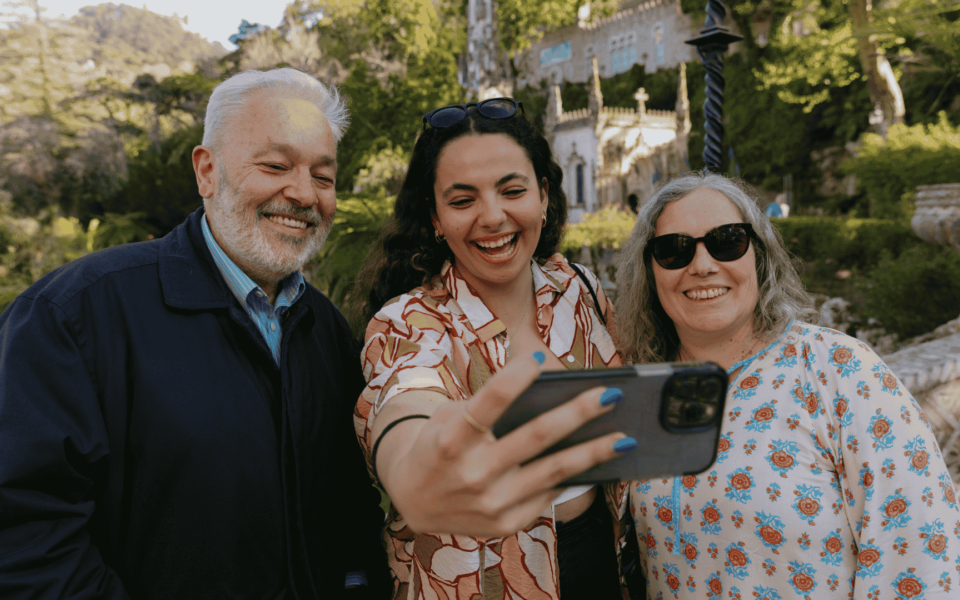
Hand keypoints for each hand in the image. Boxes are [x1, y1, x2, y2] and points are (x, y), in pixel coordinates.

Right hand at [372, 353, 632, 537]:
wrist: (411, 499)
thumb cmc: (439, 445)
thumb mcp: (447, 418)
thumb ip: (487, 407)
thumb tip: (549, 393)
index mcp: (452, 439)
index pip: (487, 403)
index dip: (513, 379)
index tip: (540, 356)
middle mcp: (472, 472)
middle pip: (535, 436)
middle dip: (578, 413)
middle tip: (612, 394)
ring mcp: (491, 502)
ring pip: (554, 471)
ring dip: (593, 451)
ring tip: (625, 437)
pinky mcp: (505, 523)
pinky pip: (547, 495)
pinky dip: (574, 477)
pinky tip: (597, 462)